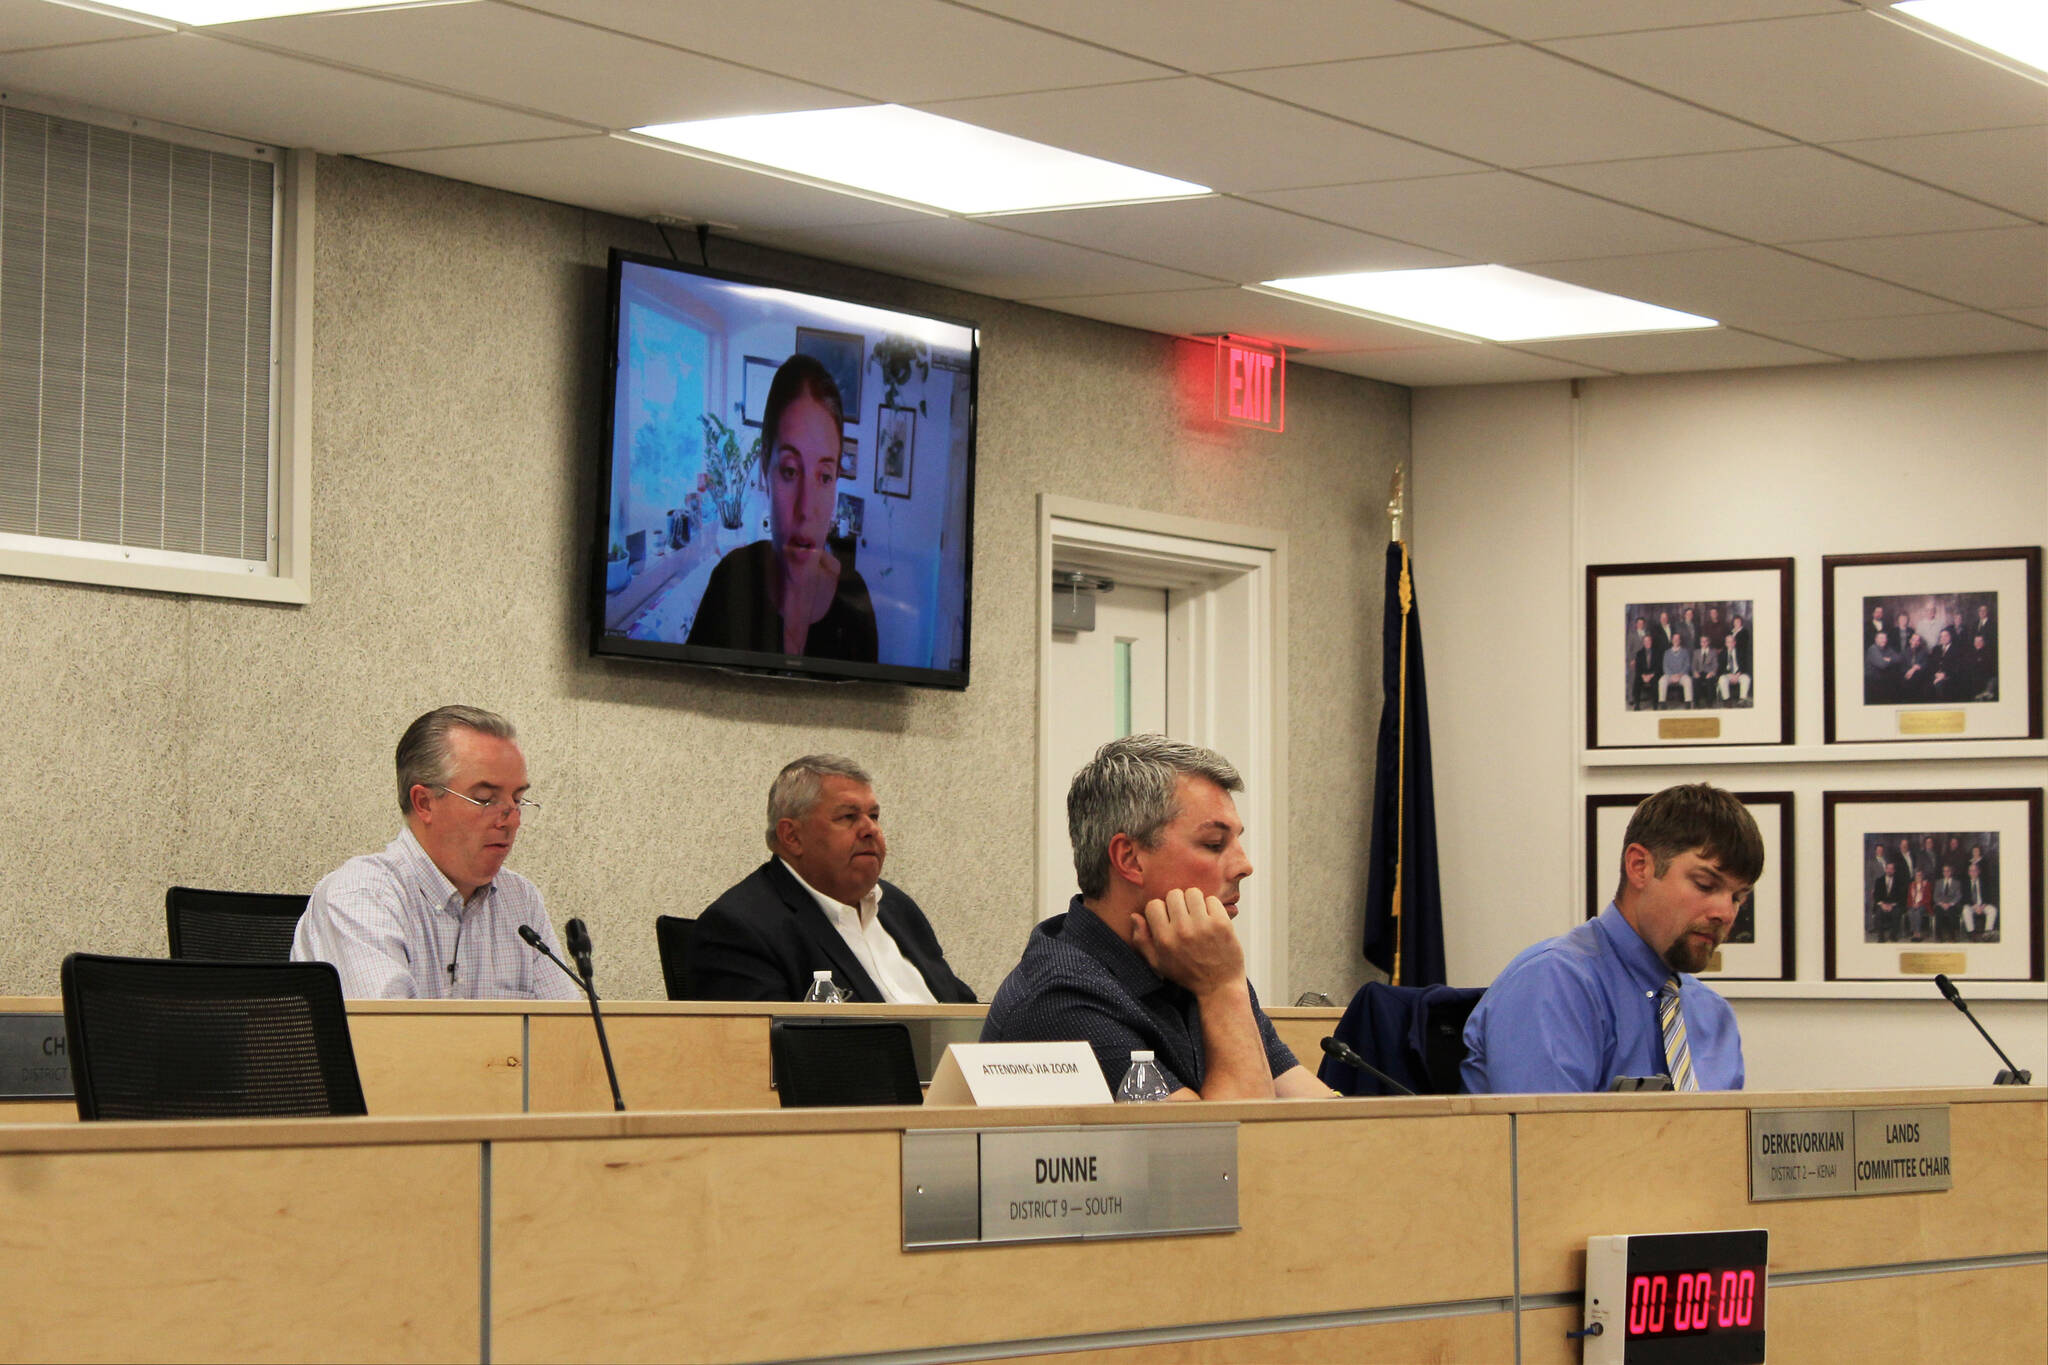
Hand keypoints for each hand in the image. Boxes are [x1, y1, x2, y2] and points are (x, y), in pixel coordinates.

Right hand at [1130, 887, 1244, 995]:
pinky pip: (1212, 900)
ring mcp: (1203, 926)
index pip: (1154, 905)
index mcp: (1164, 939)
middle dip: (1178, 903)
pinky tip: (1211, 920)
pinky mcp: (1222, 924)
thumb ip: (1142, 940)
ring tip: (1198, 916)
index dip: (1160, 910)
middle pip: (1173, 894)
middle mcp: (1182, 930)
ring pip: (1193, 893)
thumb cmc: (1187, 974)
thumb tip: (1134, 916)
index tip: (1168, 918)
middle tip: (1184, 916)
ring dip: (1194, 902)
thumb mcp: (1158, 964)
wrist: (1219, 986)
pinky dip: (1212, 907)